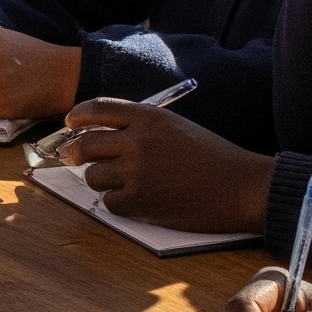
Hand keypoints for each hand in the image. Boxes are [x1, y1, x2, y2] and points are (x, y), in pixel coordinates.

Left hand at [61, 99, 270, 232]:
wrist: (242, 187)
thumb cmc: (212, 158)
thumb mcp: (176, 127)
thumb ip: (140, 127)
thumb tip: (100, 135)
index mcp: (149, 117)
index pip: (97, 109)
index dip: (78, 116)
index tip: (69, 123)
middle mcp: (138, 141)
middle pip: (86, 144)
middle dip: (74, 152)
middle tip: (72, 158)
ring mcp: (137, 172)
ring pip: (94, 176)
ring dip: (102, 180)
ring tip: (122, 183)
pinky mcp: (140, 202)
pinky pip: (110, 202)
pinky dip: (119, 203)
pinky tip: (139, 200)